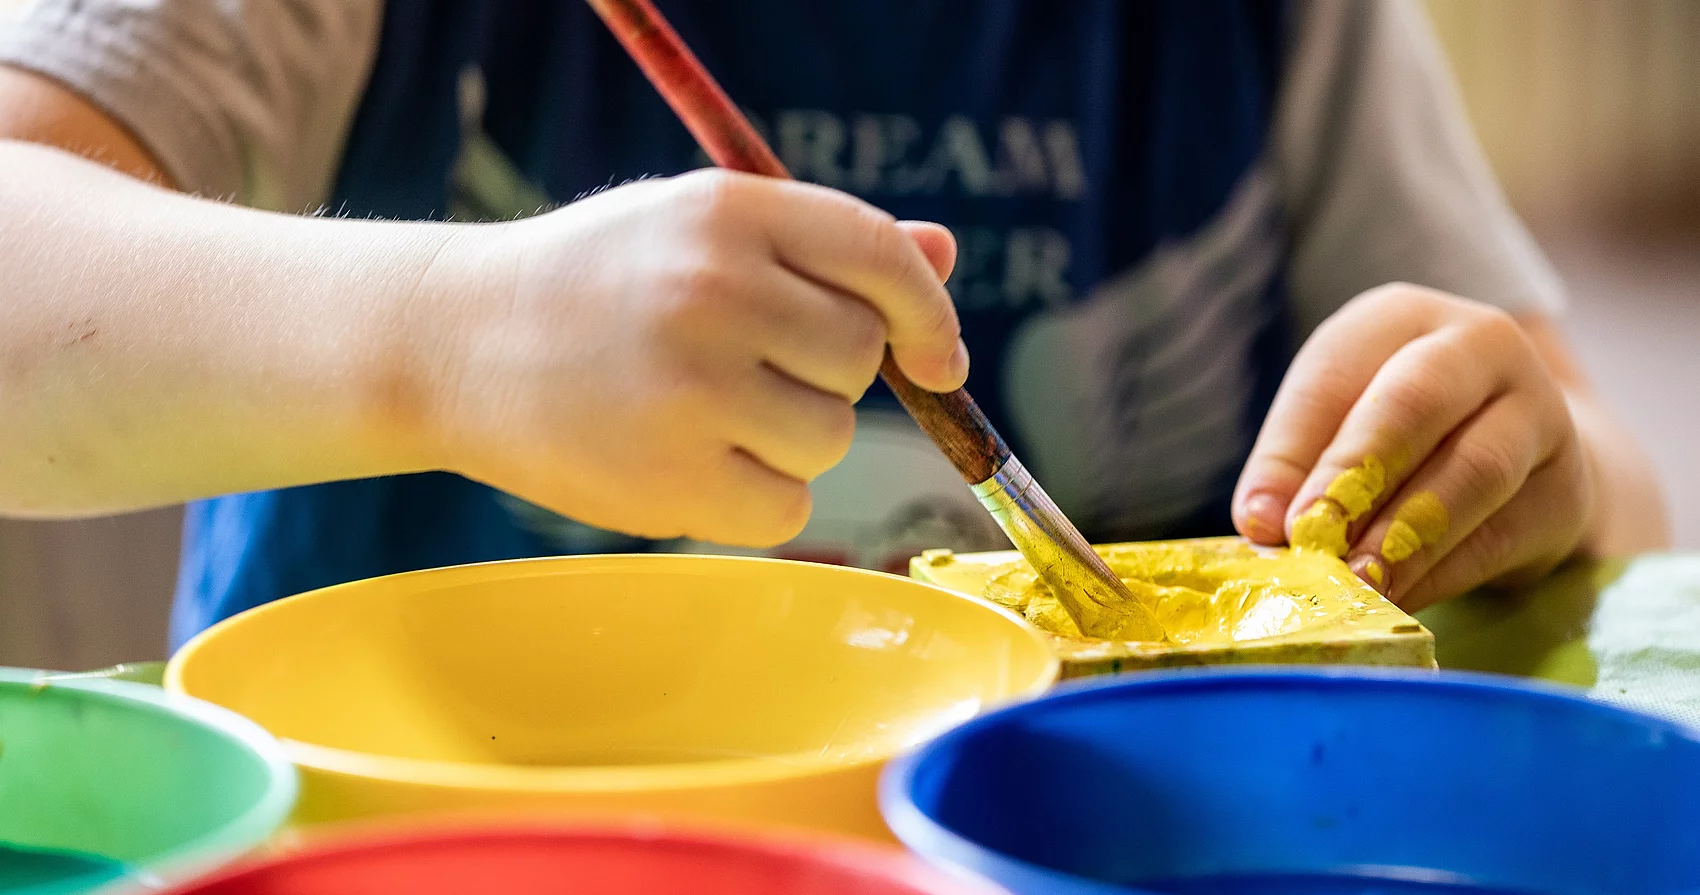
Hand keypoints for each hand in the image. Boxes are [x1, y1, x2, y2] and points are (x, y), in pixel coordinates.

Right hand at [416, 169, 964, 546]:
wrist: (453, 341)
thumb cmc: (596, 282)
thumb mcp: (696, 228)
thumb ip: (821, 244)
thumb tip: (943, 254)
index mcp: (728, 212)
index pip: (879, 258)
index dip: (927, 315)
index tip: (936, 362)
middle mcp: (715, 290)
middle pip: (859, 359)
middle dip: (827, 377)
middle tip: (746, 371)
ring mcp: (692, 388)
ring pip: (831, 438)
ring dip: (792, 440)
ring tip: (703, 413)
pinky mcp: (672, 481)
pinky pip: (787, 508)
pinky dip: (757, 500)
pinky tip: (690, 463)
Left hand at [1232, 284, 1594, 610]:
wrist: (1521, 460)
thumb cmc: (1398, 437)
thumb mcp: (1338, 426)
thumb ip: (1296, 467)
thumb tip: (1261, 523)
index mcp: (1401, 318)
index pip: (1336, 373)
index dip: (1291, 449)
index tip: (1260, 519)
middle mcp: (1481, 345)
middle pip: (1415, 402)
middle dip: (1355, 474)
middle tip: (1310, 537)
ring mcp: (1540, 411)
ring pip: (1474, 470)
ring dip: (1405, 534)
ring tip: (1354, 582)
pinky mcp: (1567, 488)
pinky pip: (1503, 533)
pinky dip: (1443, 572)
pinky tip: (1398, 601)